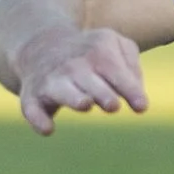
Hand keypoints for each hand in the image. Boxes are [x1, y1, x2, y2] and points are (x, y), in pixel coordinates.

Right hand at [13, 25, 148, 135]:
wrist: (41, 46)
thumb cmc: (90, 53)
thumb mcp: (114, 45)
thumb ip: (131, 66)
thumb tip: (138, 97)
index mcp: (98, 50)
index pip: (117, 72)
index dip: (130, 91)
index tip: (141, 107)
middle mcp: (74, 66)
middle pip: (90, 82)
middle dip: (102, 94)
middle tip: (113, 106)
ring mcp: (51, 80)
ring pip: (62, 91)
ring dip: (73, 98)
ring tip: (85, 104)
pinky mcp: (31, 96)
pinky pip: (32, 109)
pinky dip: (38, 119)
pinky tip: (48, 129)